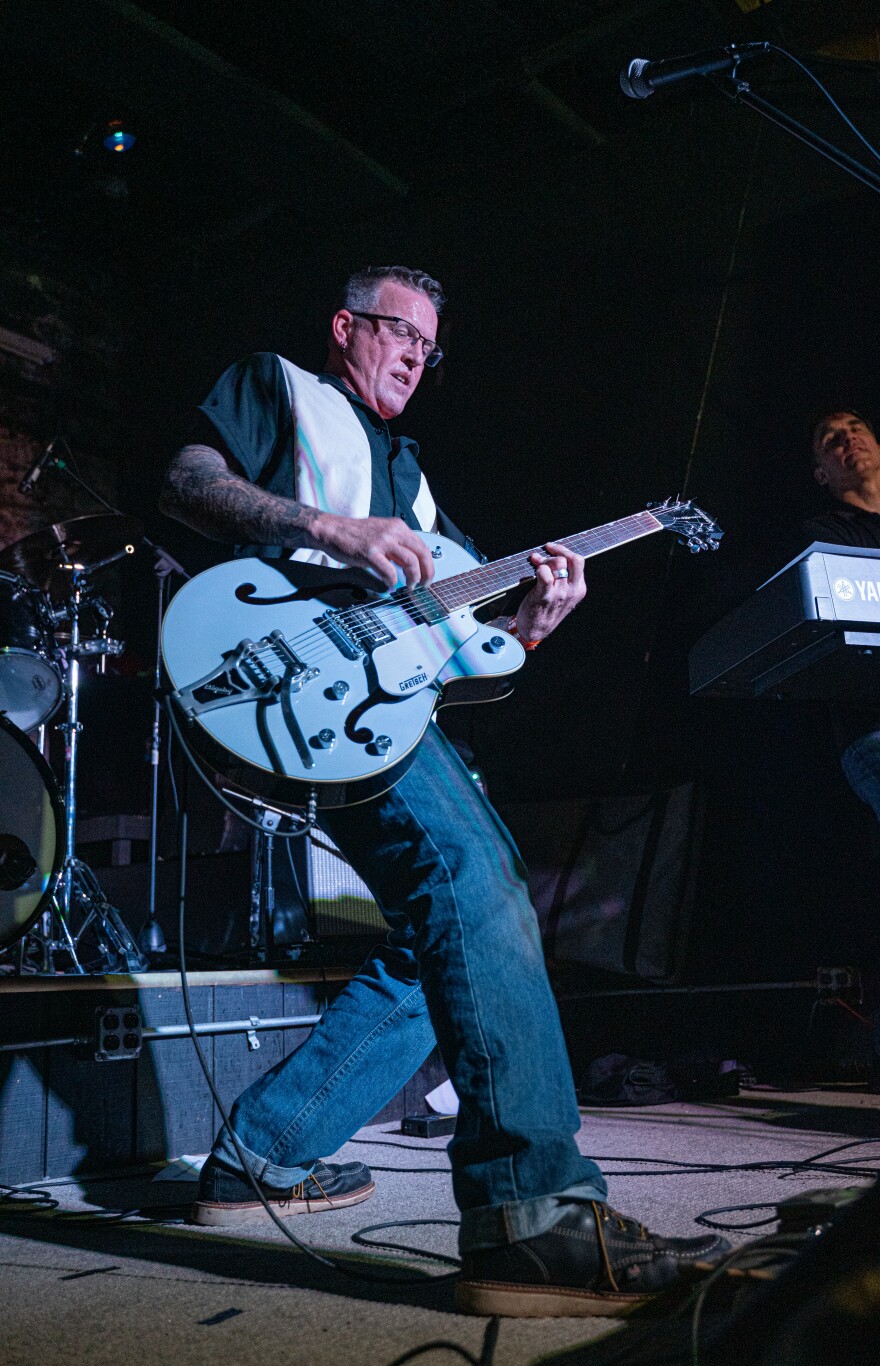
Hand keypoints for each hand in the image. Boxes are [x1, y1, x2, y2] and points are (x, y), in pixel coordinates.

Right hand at [308, 512, 434, 588]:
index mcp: (398, 527)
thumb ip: (397, 545)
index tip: (428, 576)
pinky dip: (392, 581)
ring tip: (410, 586)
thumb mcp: (382, 533)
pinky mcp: (370, 552)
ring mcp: (382, 541)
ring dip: (413, 578)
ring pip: (410, 562)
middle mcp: (393, 531)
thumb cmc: (355, 534)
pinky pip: (389, 571)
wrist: (332, 530)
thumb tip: (411, 564)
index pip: (422, 546)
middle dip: (427, 572)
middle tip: (424, 585)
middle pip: (421, 553)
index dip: (429, 564)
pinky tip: (389, 584)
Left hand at [514, 542, 585, 641]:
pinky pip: (545, 574)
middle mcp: (572, 590)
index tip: (552, 549)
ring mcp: (559, 593)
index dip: (564, 551)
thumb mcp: (562, 595)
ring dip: (545, 559)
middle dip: (559, 550)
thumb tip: (546, 556)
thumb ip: (560, 577)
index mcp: (579, 589)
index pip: (578, 562)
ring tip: (536, 562)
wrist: (535, 630)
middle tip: (547, 550)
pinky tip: (535, 570)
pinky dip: (539, 568)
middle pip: (574, 559)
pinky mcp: (545, 595)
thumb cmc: (546, 610)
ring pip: (558, 563)